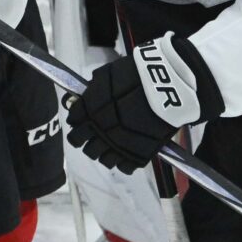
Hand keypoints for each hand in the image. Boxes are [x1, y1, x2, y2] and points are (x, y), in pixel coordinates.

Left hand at [66, 35, 221, 171]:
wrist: (168, 86)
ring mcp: (117, 145)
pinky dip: (123, 162)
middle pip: (83, 144)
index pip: (73, 122)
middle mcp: (99, 130)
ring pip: (101, 158)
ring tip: (111, 145)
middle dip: (85, 140)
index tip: (80, 122)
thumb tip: (84, 97)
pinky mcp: (136, 155)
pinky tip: (126, 154)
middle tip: (94, 135)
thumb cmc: (139, 75)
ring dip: (103, 152)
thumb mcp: (109, 76)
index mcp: (88, 110)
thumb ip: (94, 90)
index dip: (76, 122)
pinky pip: (124, 166)